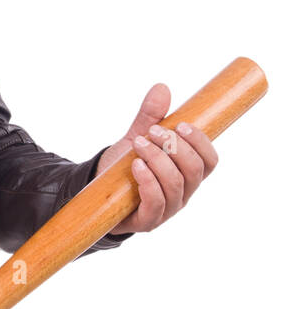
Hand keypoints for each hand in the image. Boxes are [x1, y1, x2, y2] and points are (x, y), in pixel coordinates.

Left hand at [96, 83, 217, 233]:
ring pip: (175, 184)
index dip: (201, 142)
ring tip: (138, 143)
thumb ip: (149, 117)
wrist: (98, 194)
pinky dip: (148, 182)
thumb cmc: (124, 168)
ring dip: (158, 159)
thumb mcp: (138, 138)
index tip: (181, 124)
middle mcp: (183, 193)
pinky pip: (156, 203)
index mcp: (188, 174)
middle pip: (194, 171)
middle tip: (153, 131)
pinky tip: (137, 165)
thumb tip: (161, 87)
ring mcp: (167, 209)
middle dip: (175, 147)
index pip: (210, 161)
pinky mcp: (147, 220)